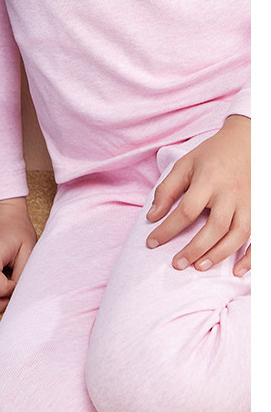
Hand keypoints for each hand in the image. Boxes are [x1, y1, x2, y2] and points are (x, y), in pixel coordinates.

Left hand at [146, 115, 249, 275]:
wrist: (247, 141)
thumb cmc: (212, 154)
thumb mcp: (184, 164)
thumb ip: (167, 190)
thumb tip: (152, 217)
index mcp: (209, 180)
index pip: (187, 211)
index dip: (167, 229)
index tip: (152, 242)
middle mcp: (231, 193)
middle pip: (214, 227)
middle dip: (194, 248)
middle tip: (177, 264)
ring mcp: (249, 203)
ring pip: (237, 235)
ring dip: (218, 254)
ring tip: (199, 267)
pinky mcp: (260, 209)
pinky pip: (258, 237)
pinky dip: (250, 257)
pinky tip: (236, 271)